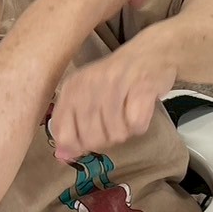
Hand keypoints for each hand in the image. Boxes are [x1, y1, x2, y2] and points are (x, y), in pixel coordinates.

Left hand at [49, 40, 176, 162]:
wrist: (150, 53)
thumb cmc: (115, 80)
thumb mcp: (86, 98)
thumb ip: (71, 127)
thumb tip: (62, 157)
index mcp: (71, 88)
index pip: (63, 133)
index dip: (76, 145)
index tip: (88, 141)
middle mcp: (89, 85)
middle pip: (91, 139)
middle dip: (105, 140)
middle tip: (113, 124)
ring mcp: (115, 85)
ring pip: (116, 134)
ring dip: (124, 131)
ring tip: (127, 112)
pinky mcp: (141, 87)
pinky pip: (136, 126)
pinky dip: (140, 124)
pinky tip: (140, 109)